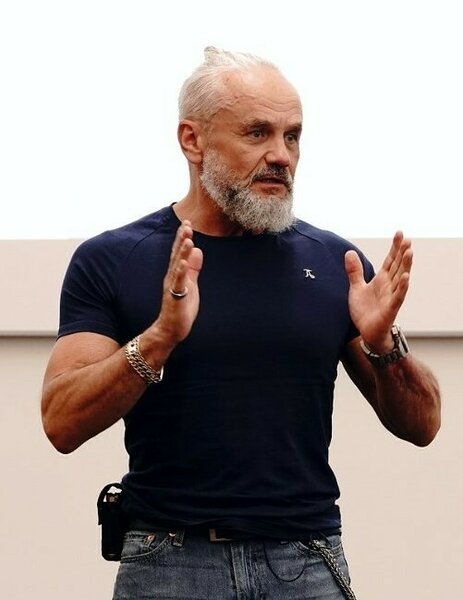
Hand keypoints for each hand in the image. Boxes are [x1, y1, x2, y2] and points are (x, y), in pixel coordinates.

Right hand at [155, 220, 202, 344]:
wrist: (171, 330)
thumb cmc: (181, 308)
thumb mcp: (191, 285)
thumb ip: (193, 268)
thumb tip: (198, 250)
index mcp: (176, 274)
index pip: (179, 253)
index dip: (183, 238)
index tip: (187, 223)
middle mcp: (172, 278)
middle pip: (177, 256)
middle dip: (182, 239)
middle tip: (187, 224)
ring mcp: (173, 287)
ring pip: (178, 267)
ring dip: (182, 253)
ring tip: (188, 239)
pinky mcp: (176, 298)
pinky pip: (178, 284)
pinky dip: (181, 273)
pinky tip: (184, 264)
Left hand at [344, 231, 411, 351]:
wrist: (366, 332)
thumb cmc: (365, 311)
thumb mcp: (356, 288)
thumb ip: (354, 271)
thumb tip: (349, 252)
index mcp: (381, 280)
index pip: (390, 260)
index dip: (395, 248)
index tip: (400, 234)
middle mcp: (389, 286)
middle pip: (397, 266)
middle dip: (402, 253)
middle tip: (407, 239)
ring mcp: (391, 297)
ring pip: (400, 279)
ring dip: (405, 266)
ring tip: (410, 252)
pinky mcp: (390, 309)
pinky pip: (398, 297)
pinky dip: (402, 287)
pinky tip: (406, 277)